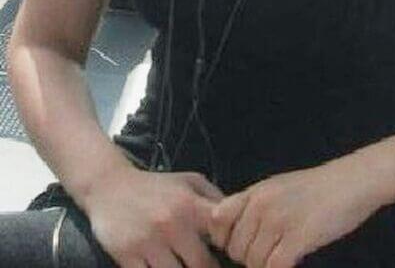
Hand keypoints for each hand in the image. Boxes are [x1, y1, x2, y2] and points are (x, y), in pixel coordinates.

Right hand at [84, 163, 224, 267]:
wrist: (109, 186)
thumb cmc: (156, 186)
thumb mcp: (189, 181)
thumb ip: (215, 197)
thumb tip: (239, 218)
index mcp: (190, 205)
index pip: (222, 232)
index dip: (232, 247)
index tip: (234, 254)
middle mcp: (172, 224)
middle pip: (202, 266)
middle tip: (209, 267)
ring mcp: (149, 243)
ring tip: (185, 266)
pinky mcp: (127, 257)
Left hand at [206, 157, 376, 267]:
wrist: (351, 182)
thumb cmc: (316, 188)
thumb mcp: (278, 188)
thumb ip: (253, 205)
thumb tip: (228, 228)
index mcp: (255, 191)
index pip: (217, 220)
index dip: (225, 239)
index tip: (242, 244)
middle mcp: (262, 204)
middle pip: (235, 249)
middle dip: (248, 258)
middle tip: (269, 254)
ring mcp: (279, 220)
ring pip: (253, 261)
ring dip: (265, 266)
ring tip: (282, 257)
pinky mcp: (298, 237)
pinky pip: (274, 267)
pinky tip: (293, 262)